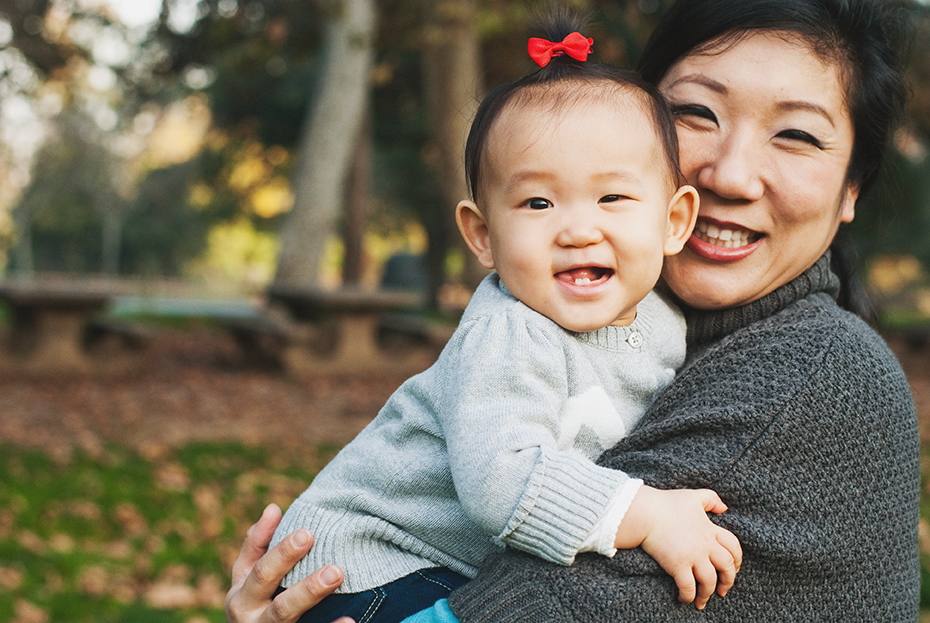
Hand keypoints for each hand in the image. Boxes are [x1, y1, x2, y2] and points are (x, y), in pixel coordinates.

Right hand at [226, 503, 351, 622]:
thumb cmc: (253, 604)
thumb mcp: (247, 578)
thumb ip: (258, 545)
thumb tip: (273, 508)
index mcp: (242, 594)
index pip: (260, 568)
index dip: (281, 551)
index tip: (307, 532)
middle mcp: (251, 617)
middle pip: (275, 595)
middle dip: (299, 575)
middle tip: (329, 559)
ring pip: (286, 615)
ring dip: (311, 595)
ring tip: (337, 576)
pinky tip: (350, 620)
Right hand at [614, 486, 741, 609]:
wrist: (645, 513)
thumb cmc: (666, 503)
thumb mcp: (692, 496)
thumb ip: (711, 498)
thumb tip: (725, 508)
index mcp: (710, 529)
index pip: (733, 546)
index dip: (737, 559)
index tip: (735, 568)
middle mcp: (705, 545)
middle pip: (727, 566)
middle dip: (728, 580)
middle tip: (724, 589)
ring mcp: (693, 556)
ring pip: (710, 581)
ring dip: (708, 593)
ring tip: (703, 601)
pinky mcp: (677, 565)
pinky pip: (688, 587)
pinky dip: (688, 596)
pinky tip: (684, 599)